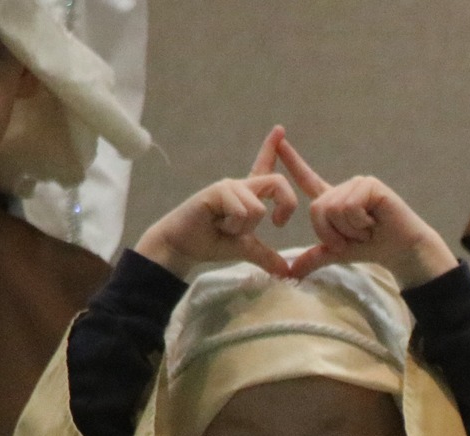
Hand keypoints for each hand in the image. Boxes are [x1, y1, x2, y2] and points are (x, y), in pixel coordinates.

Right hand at [134, 127, 296, 277]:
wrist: (182, 247)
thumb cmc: (210, 242)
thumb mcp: (245, 249)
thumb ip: (267, 256)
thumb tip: (287, 271)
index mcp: (248, 195)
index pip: (263, 167)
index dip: (271, 148)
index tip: (280, 130)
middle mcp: (240, 186)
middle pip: (278, 184)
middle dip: (286, 206)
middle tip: (277, 224)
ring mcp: (229, 187)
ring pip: (258, 209)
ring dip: (244, 229)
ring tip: (225, 228)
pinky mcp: (217, 191)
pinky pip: (242, 212)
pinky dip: (233, 227)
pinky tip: (216, 224)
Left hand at [279, 133, 458, 286]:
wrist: (402, 251)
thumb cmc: (374, 248)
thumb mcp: (339, 253)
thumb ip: (315, 257)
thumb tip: (292, 273)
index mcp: (334, 200)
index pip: (307, 178)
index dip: (292, 160)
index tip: (278, 140)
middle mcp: (343, 188)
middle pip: (317, 208)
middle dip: (332, 233)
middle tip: (355, 238)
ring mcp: (357, 184)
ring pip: (333, 209)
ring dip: (349, 230)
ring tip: (367, 230)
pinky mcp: (370, 186)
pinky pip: (349, 207)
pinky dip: (360, 223)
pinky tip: (375, 222)